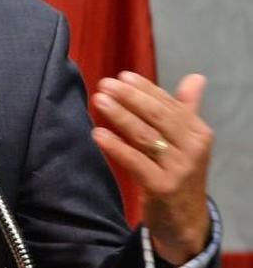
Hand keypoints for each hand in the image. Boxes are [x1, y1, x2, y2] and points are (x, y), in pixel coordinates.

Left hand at [91, 72, 212, 264]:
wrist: (184, 220)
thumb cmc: (179, 173)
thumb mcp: (187, 141)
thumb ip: (186, 108)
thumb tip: (196, 77)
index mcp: (199, 133)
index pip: (168, 104)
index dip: (145, 89)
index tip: (122, 76)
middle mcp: (193, 149)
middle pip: (157, 117)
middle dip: (130, 98)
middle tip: (105, 84)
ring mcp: (179, 169)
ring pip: (145, 136)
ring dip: (120, 116)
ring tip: (99, 101)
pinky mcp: (163, 187)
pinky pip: (136, 162)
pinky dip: (116, 146)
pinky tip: (98, 134)